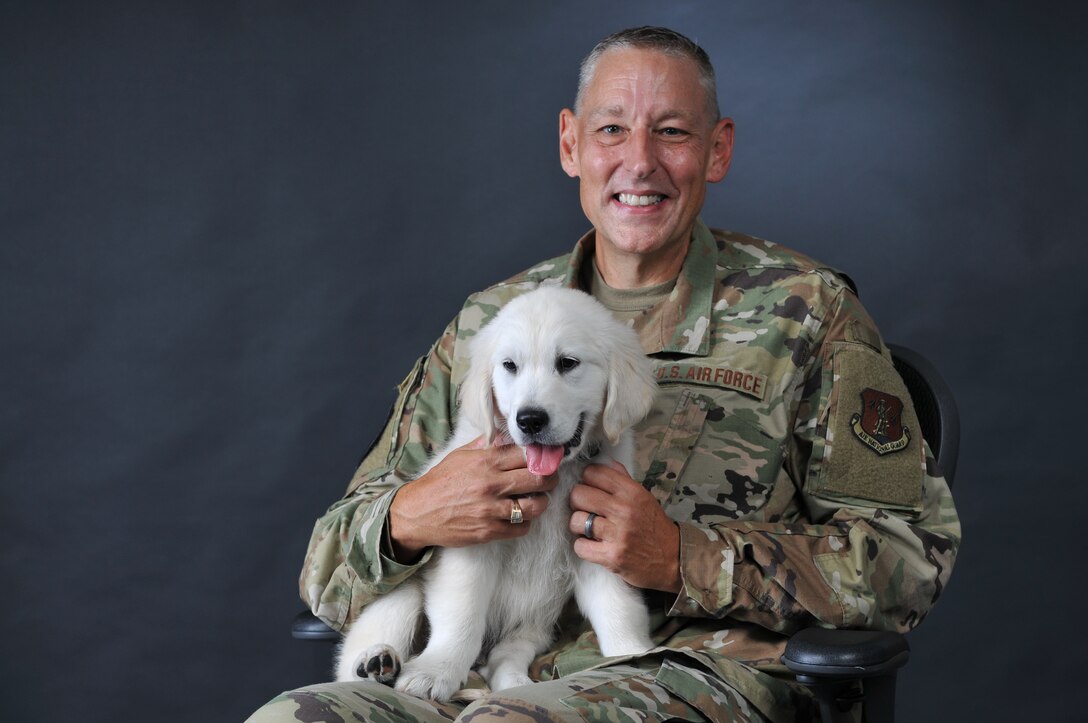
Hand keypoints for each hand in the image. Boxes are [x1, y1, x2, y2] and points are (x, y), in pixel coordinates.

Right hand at [388, 436, 556, 560]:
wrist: (416, 513)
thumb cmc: (438, 483)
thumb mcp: (459, 456)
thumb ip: (485, 446)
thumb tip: (505, 437)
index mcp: (485, 461)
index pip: (526, 454)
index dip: (541, 456)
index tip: (547, 459)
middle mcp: (491, 484)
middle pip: (539, 479)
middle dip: (550, 479)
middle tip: (549, 480)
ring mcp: (491, 509)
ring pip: (535, 506)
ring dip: (541, 503)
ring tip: (536, 500)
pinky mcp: (489, 531)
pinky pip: (521, 528)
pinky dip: (525, 523)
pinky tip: (519, 518)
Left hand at [569, 460, 681, 592]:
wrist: (672, 559)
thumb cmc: (655, 526)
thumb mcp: (643, 497)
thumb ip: (622, 479)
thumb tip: (605, 462)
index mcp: (631, 491)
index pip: (593, 472)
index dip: (587, 479)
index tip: (590, 488)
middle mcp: (623, 509)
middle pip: (578, 495)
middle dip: (578, 502)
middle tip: (586, 509)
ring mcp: (617, 534)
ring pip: (575, 520)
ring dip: (579, 526)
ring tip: (589, 529)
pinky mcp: (611, 556)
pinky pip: (580, 546)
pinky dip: (583, 547)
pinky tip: (593, 545)